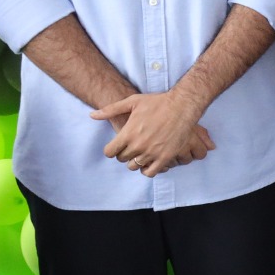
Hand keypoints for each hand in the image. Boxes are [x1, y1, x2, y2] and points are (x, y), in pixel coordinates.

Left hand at [92, 91, 215, 177]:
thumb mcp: (133, 102)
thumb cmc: (158, 102)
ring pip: (134, 166)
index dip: (112, 149)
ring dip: (136, 161)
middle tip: (131, 146)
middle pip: (122, 159)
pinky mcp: (165, 157)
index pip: (110, 152)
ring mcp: (152, 152)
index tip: (117, 146)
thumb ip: (111, 110)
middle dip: (124, 153)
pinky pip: (150, 172)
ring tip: (141, 153)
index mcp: (128, 133)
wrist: (182, 106)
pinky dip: (147, 170)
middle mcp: (138, 145)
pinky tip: (150, 161)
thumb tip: (92, 115)